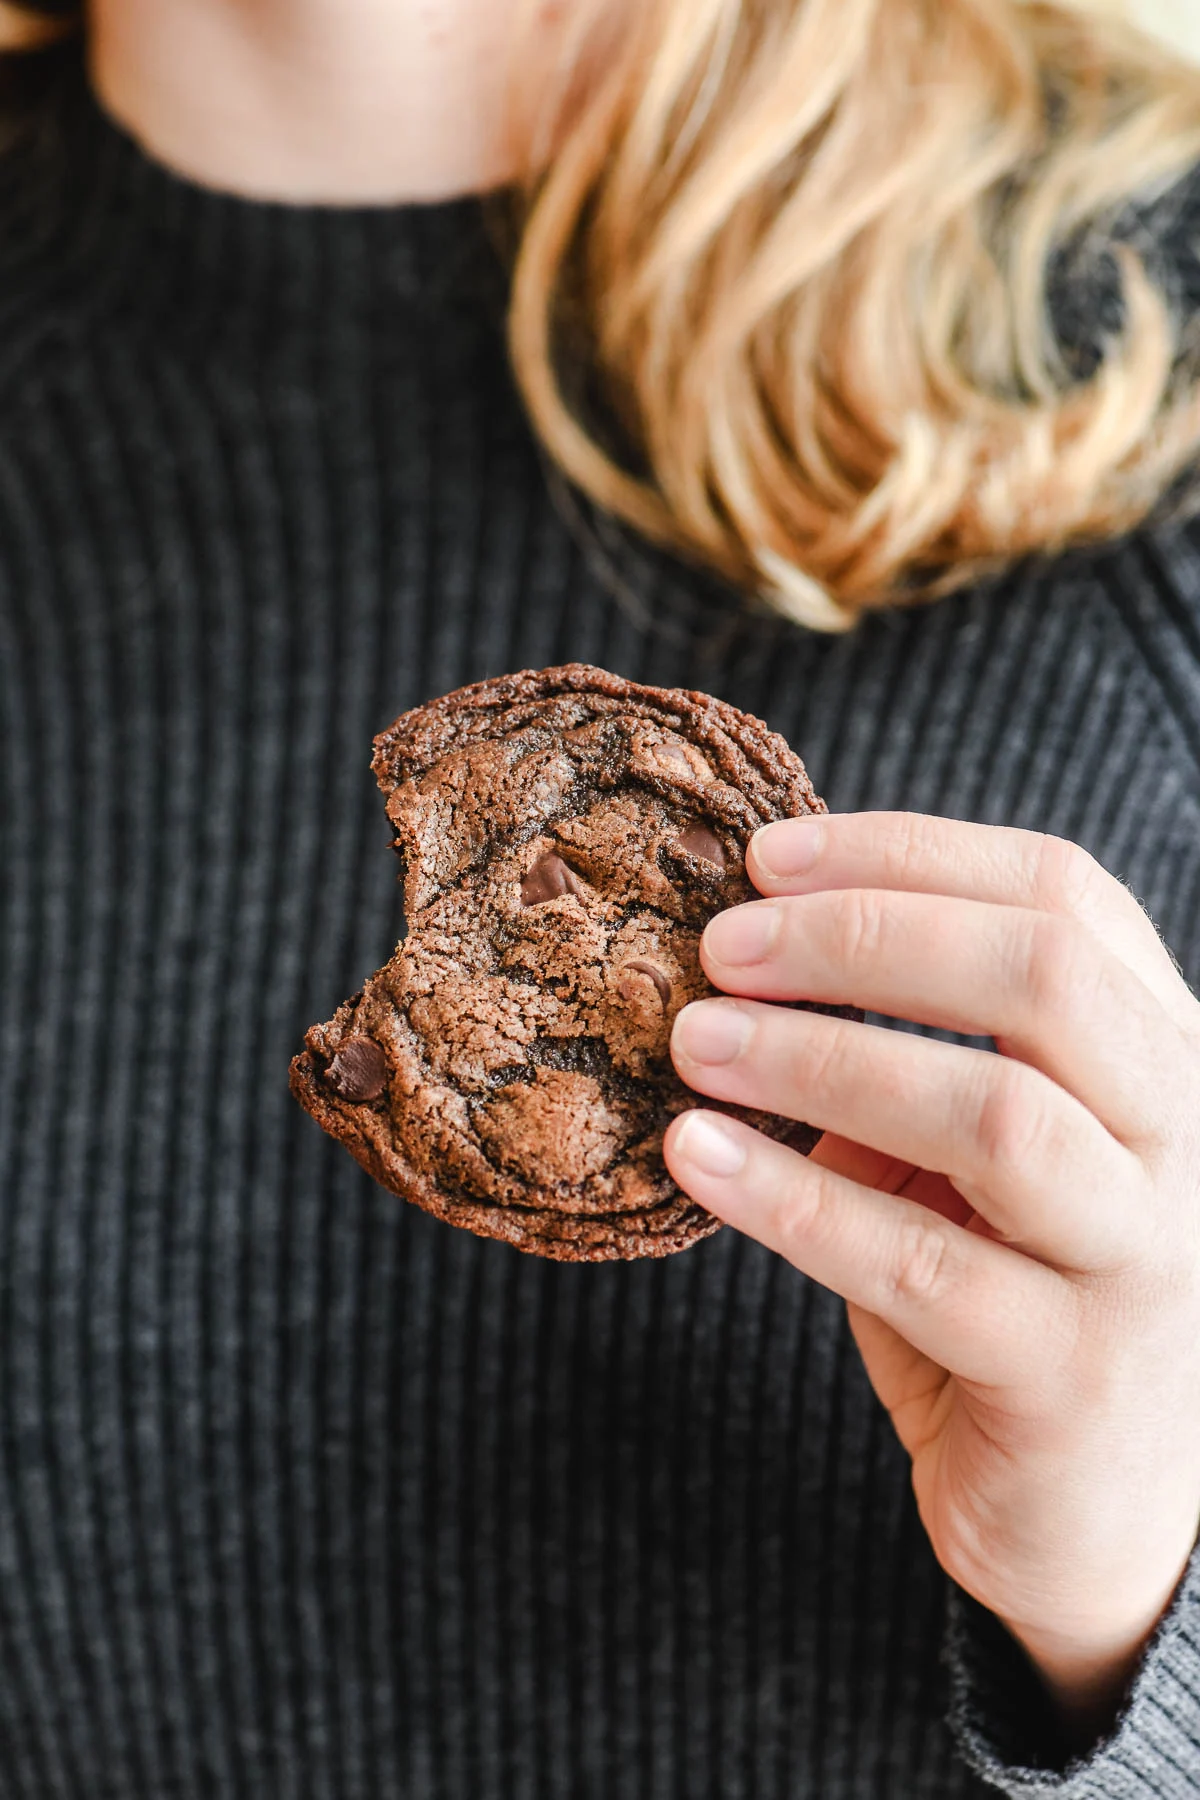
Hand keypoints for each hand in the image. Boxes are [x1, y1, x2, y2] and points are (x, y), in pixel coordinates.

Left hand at [663, 812, 1199, 1739]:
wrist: (1102, 1514)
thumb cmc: (1021, 1294)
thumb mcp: (990, 1151)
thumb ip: (927, 1054)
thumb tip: (754, 962)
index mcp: (1167, 1051)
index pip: (1062, 895)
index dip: (908, 854)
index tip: (768, 858)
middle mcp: (1187, 1136)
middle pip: (1042, 976)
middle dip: (863, 939)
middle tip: (721, 948)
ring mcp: (1150, 1258)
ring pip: (993, 1115)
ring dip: (820, 1058)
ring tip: (693, 1042)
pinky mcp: (1079, 1376)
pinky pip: (921, 1265)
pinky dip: (794, 1200)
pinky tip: (695, 1158)